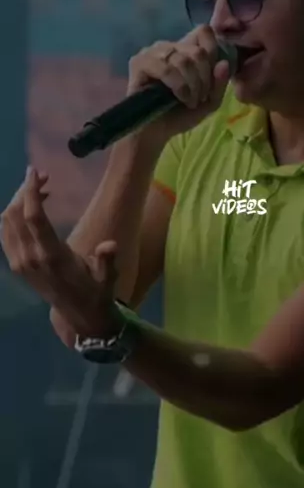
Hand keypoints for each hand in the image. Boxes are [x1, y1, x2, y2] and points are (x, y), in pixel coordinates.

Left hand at [0, 167, 120, 337]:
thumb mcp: (108, 278)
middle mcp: (30, 259)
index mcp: (51, 257)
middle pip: (14, 214)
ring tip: (39, 190)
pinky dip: (13, 215)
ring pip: (6, 222)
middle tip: (43, 177)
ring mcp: (19, 262)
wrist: (79, 316)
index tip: (36, 171)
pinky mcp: (16, 265)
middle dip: (24, 191)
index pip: (33, 218)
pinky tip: (30, 209)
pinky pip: (5, 233)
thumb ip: (107, 261)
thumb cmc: (97, 291)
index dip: (31, 192)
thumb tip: (110, 245)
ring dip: (18, 201)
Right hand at [127, 25, 229, 142]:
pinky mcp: (139, 62)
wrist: (155, 132)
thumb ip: (220, 83)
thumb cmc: (180, 115)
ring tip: (190, 100)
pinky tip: (180, 98)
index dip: (214, 51)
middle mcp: (169, 46)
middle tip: (200, 97)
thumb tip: (223, 63)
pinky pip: (166, 68)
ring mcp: (152, 52)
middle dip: (205, 78)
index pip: (204, 32)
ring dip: (193, 84)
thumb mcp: (209, 101)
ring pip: (184, 59)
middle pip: (198, 50)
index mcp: (185, 50)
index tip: (214, 77)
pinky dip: (179, 85)